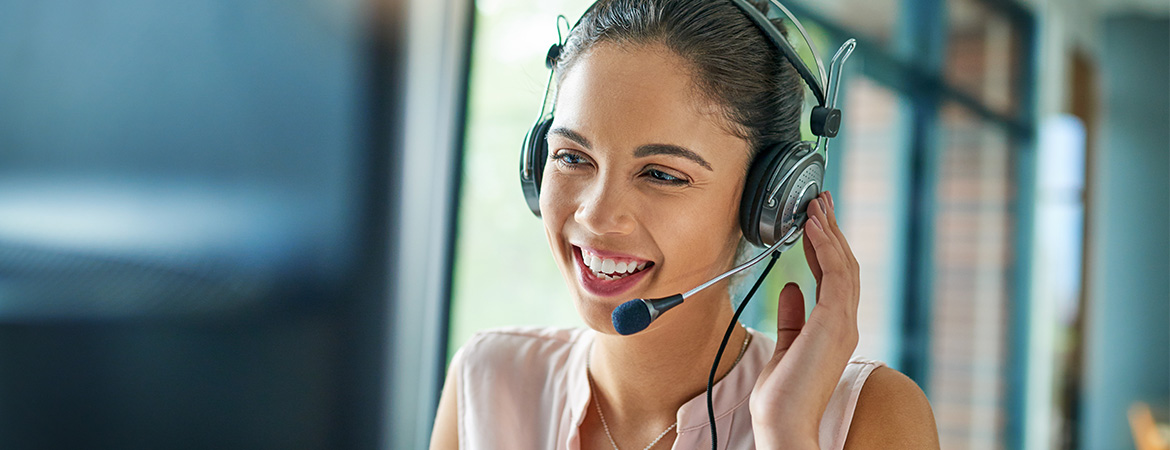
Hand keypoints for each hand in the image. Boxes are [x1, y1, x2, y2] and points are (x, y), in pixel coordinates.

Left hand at [749, 191, 860, 449]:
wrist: (783, 421)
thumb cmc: (782, 395)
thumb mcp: (785, 345)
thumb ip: (792, 316)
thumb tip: (792, 287)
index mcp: (834, 328)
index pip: (834, 277)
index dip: (825, 245)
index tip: (813, 221)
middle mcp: (844, 322)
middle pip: (844, 264)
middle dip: (831, 230)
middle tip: (819, 200)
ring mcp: (843, 322)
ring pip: (843, 264)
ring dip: (829, 231)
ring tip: (816, 204)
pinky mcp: (834, 322)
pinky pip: (835, 274)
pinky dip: (825, 246)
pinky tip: (813, 226)